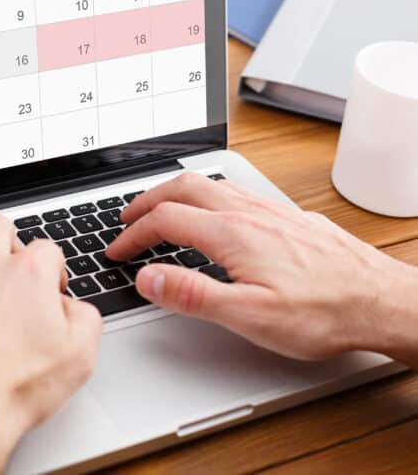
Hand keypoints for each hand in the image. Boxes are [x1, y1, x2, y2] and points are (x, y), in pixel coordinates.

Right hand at [107, 172, 417, 363]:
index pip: (165, 220)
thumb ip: (193, 294)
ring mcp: (268, 209)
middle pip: (182, 188)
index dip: (133, 234)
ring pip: (208, 183)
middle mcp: (247, 212)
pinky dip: (204, 193)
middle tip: (127, 217)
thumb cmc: (324, 312)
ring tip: (160, 207)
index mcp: (232, 233)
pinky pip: (233, 189)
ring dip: (174, 192)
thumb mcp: (251, 316)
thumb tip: (148, 276)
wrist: (382, 301)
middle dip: (146, 200)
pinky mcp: (285, 215)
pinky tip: (213, 209)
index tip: (116, 250)